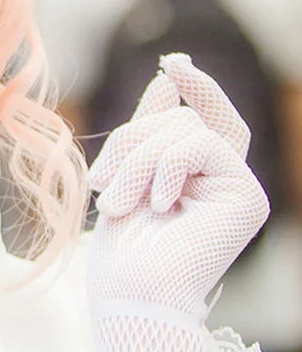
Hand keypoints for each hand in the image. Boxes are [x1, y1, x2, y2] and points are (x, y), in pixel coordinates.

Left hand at [86, 54, 269, 351]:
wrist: (132, 288)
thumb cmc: (124, 241)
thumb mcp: (128, 169)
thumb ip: (152, 125)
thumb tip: (169, 76)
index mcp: (199, 174)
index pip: (206, 117)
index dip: (195, 87)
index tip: (172, 63)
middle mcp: (226, 178)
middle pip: (180, 119)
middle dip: (131, 142)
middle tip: (102, 185)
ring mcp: (240, 187)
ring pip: (183, 128)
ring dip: (138, 160)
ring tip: (118, 202)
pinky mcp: (248, 196)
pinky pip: (201, 144)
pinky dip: (167, 167)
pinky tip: (159, 204)